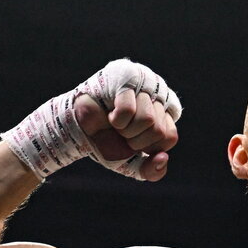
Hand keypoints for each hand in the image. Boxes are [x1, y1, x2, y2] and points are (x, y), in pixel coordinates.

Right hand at [74, 60, 180, 181]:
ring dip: (126, 130)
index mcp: (165, 113)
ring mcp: (144, 82)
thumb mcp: (133, 164)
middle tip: (121, 131)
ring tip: (116, 122)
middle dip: (135, 140)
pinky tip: (110, 114)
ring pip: (148, 121)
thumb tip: (163, 157)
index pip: (169, 137)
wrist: (78, 131)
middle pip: (159, 131)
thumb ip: (152, 171)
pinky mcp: (125, 76)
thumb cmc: (107, 142)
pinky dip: (117, 120)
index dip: (147, 146)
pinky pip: (128, 110)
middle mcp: (158, 94)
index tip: (133, 140)